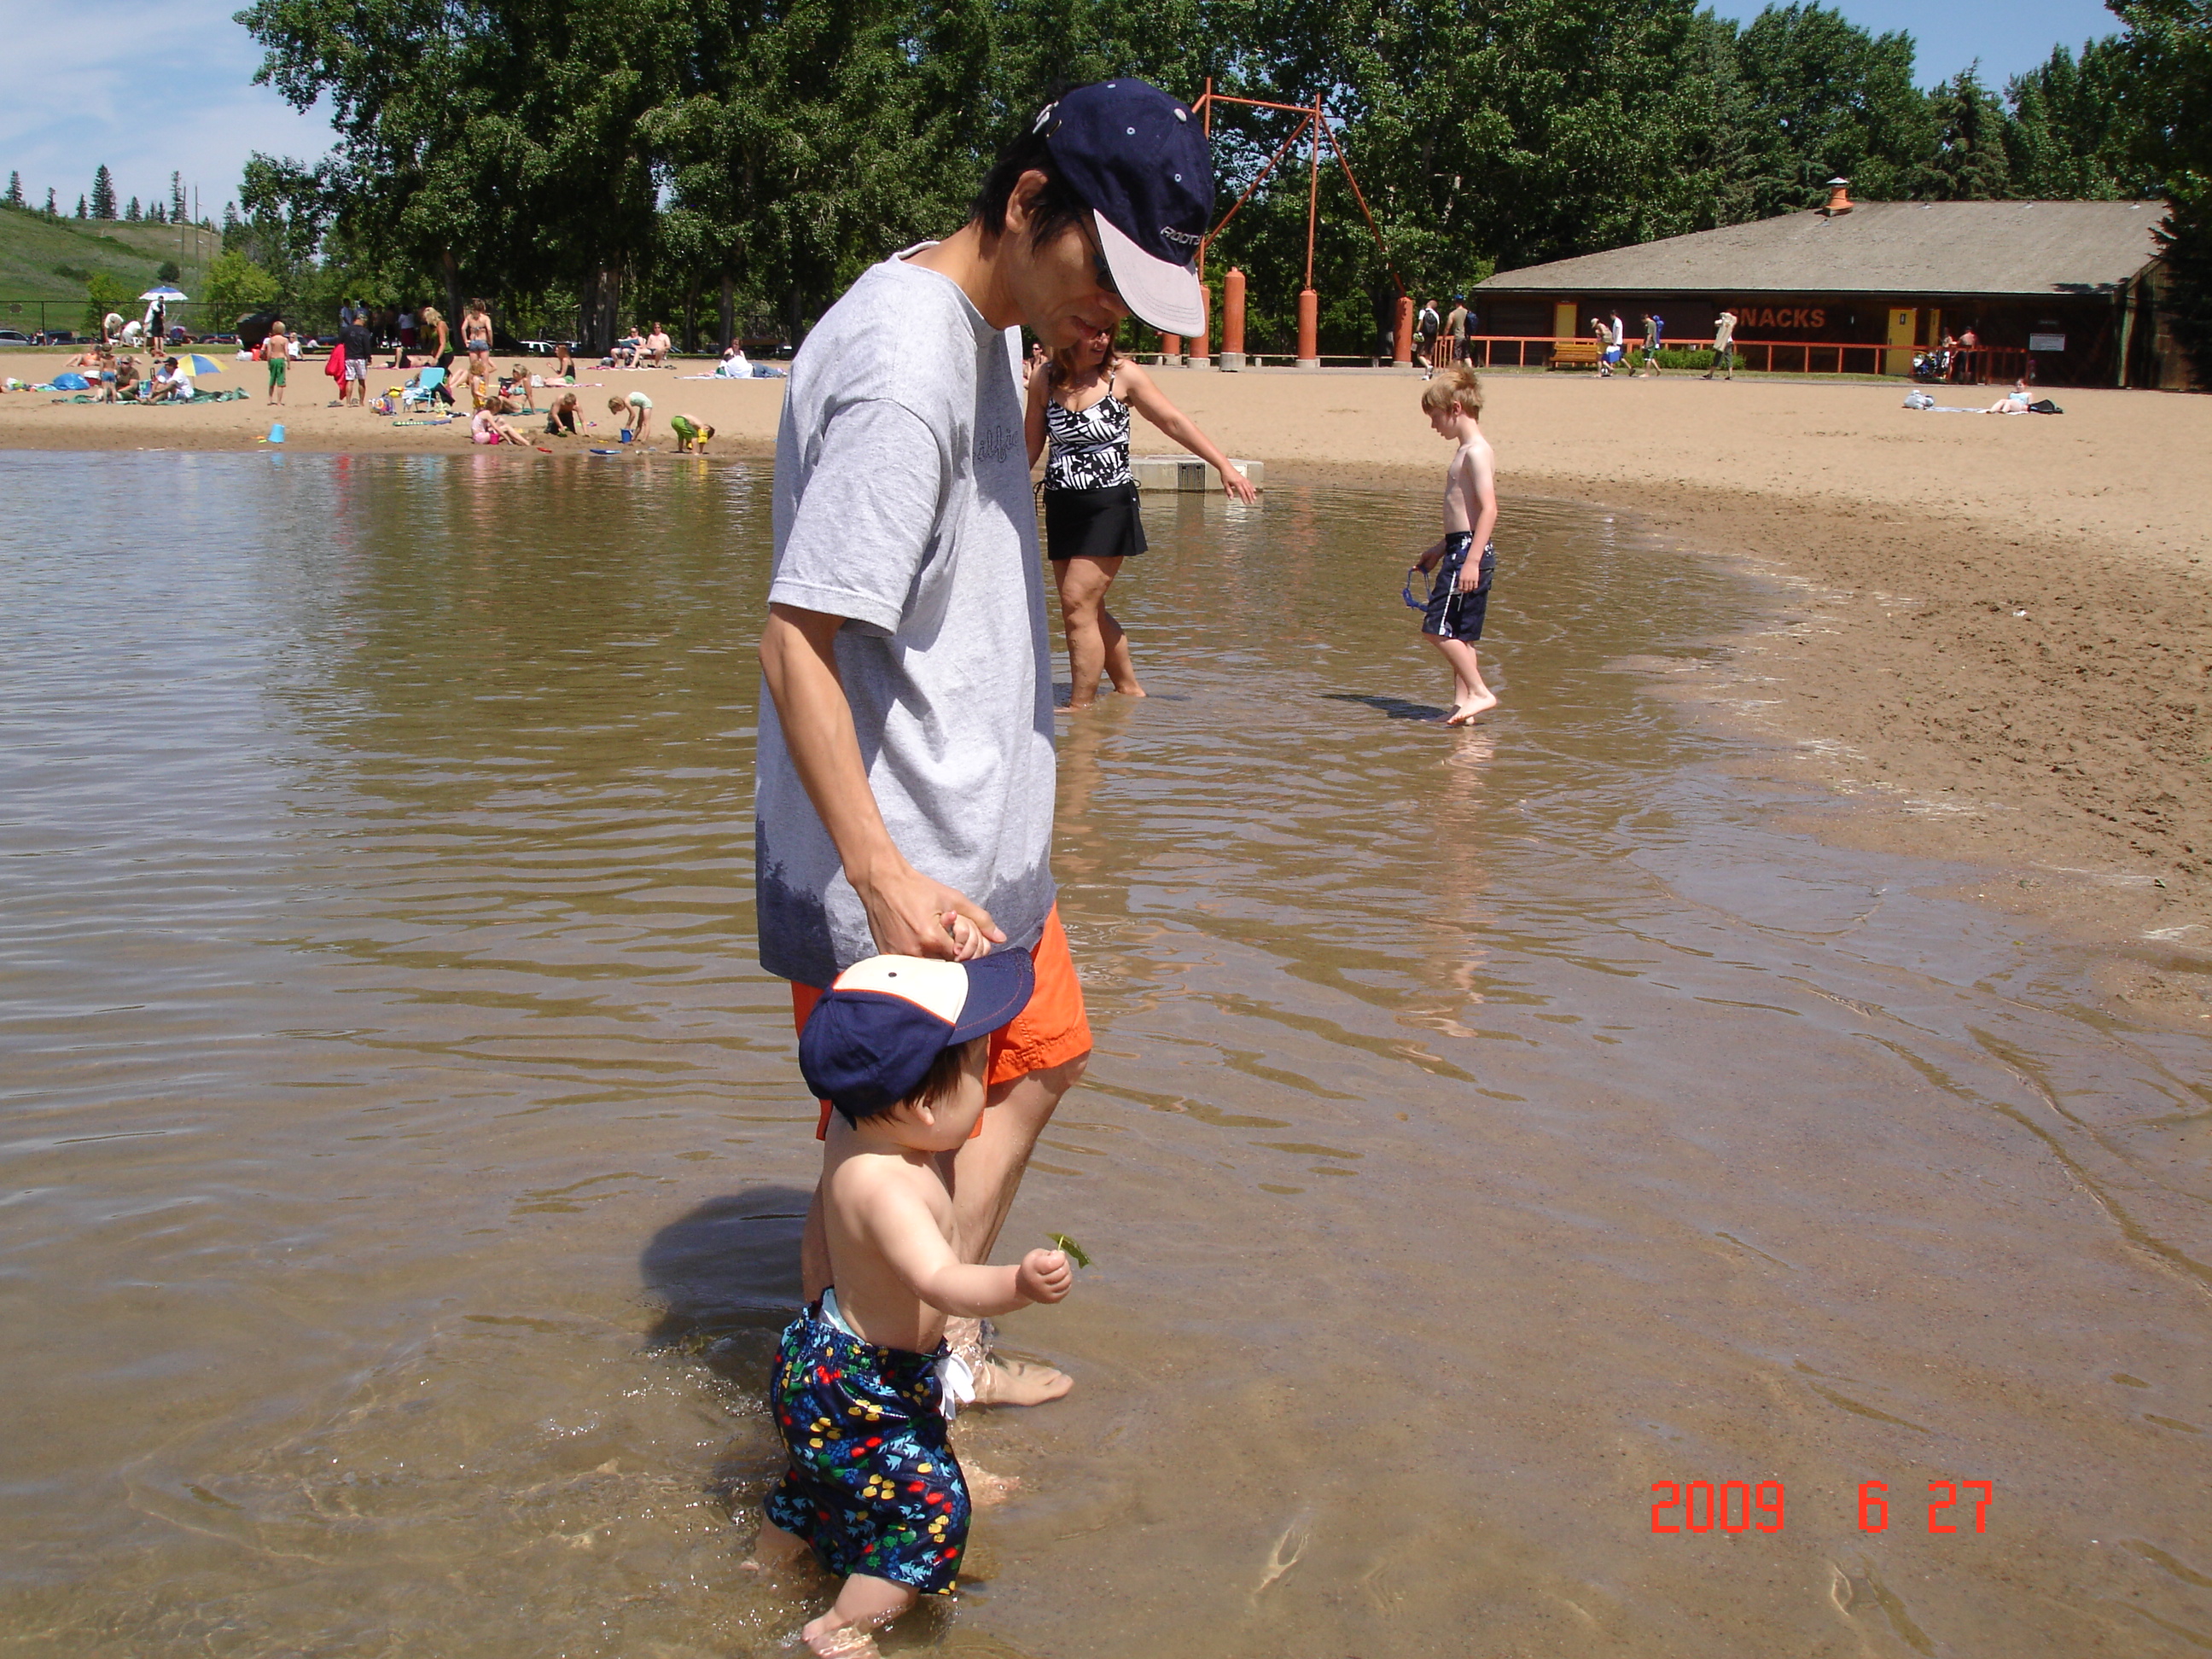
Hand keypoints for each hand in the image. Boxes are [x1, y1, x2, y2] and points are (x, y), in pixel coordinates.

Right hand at [852, 858, 1003, 960]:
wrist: (882, 882)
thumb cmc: (918, 888)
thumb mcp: (953, 899)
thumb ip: (980, 919)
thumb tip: (1001, 938)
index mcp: (933, 939)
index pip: (962, 959)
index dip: (967, 950)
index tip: (962, 940)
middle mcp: (915, 952)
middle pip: (945, 967)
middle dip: (953, 956)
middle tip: (949, 940)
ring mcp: (899, 956)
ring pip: (928, 969)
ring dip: (936, 959)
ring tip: (932, 940)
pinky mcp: (887, 956)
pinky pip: (909, 967)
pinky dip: (918, 959)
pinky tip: (918, 942)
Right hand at [1016, 1248, 1072, 1303]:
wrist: (1024, 1286)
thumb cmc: (1032, 1267)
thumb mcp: (1035, 1255)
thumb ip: (1048, 1254)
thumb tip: (1061, 1256)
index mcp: (1031, 1269)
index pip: (1051, 1263)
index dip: (1060, 1257)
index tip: (1059, 1253)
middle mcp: (1037, 1283)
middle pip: (1061, 1272)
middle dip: (1065, 1263)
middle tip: (1061, 1261)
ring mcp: (1044, 1293)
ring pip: (1066, 1281)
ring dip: (1067, 1273)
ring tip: (1061, 1269)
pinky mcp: (1051, 1300)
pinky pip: (1066, 1290)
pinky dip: (1067, 1282)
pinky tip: (1061, 1278)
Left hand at [1221, 467, 1258, 503]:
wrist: (1226, 467)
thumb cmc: (1225, 475)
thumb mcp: (1225, 484)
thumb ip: (1229, 492)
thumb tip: (1231, 498)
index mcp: (1237, 483)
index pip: (1242, 492)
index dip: (1244, 498)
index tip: (1246, 503)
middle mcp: (1241, 481)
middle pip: (1247, 490)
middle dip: (1250, 497)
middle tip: (1252, 502)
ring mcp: (1243, 479)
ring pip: (1249, 487)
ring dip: (1252, 493)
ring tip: (1254, 498)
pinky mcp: (1243, 477)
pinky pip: (1249, 483)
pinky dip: (1252, 487)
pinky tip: (1254, 490)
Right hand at [1415, 550, 1439, 573]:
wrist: (1435, 553)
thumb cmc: (1429, 553)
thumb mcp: (1423, 556)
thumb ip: (1420, 561)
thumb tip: (1417, 566)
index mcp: (1422, 562)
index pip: (1417, 565)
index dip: (1414, 567)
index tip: (1412, 568)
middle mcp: (1424, 565)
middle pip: (1419, 569)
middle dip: (1416, 569)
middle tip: (1414, 568)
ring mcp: (1427, 567)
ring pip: (1422, 570)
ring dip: (1419, 570)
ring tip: (1418, 568)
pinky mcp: (1430, 568)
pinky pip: (1426, 572)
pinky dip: (1423, 572)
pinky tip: (1421, 570)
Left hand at [1457, 562, 1483, 592]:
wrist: (1471, 562)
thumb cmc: (1465, 566)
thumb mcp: (1461, 573)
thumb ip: (1461, 578)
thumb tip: (1461, 584)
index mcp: (1461, 578)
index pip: (1460, 587)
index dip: (1460, 590)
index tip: (1461, 590)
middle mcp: (1466, 580)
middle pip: (1465, 589)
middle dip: (1465, 591)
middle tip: (1465, 591)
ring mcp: (1471, 580)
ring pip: (1470, 588)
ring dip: (1470, 590)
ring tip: (1469, 589)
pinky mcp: (1476, 579)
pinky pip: (1475, 586)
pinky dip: (1474, 588)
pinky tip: (1473, 587)